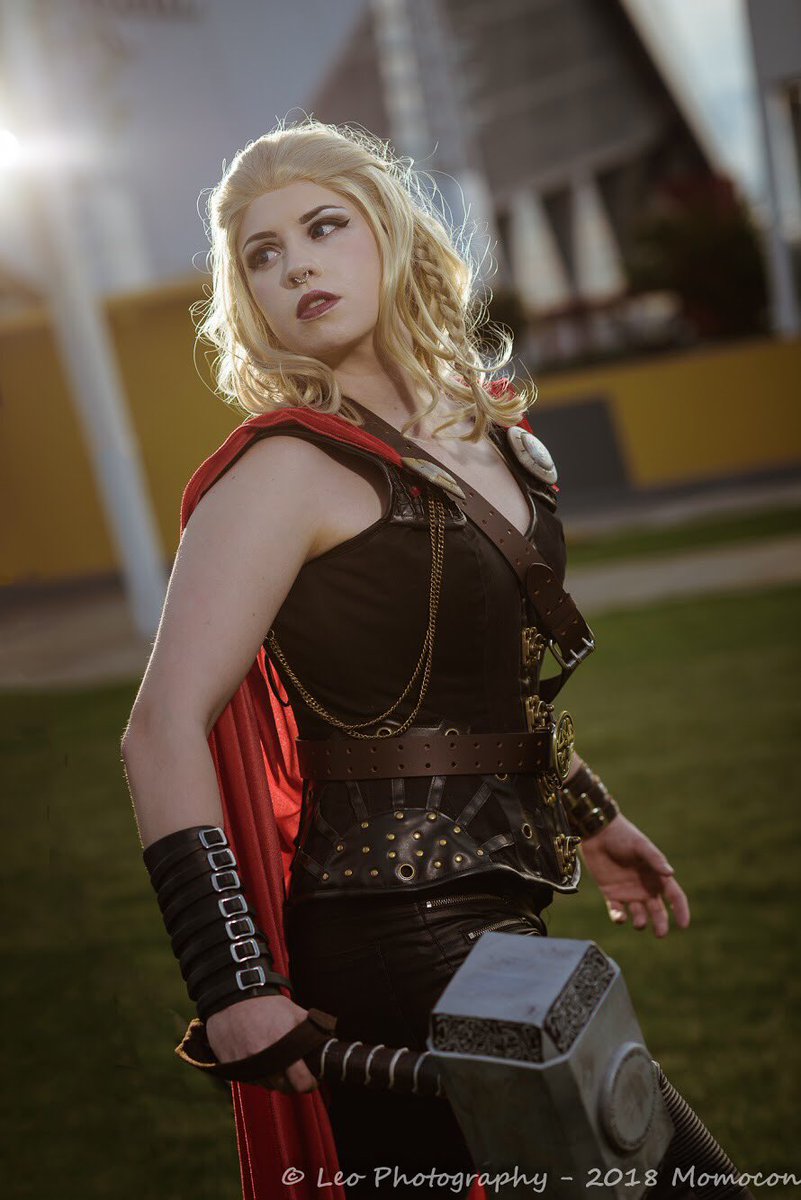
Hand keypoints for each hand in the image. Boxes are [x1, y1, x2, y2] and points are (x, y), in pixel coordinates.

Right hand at [205, 994, 318, 1093]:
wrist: (231, 1000)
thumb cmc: (265, 1005)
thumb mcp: (294, 1012)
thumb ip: (312, 1031)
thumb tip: (327, 1044)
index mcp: (283, 1046)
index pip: (301, 1082)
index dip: (310, 1083)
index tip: (312, 1078)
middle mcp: (263, 1060)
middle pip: (285, 1088)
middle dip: (293, 1082)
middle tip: (295, 1069)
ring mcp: (246, 1066)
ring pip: (267, 1086)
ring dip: (274, 1078)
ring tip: (275, 1059)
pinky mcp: (233, 1069)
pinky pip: (251, 1081)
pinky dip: (258, 1074)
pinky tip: (260, 1058)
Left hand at [579, 814, 689, 937]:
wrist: (597, 833)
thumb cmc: (623, 836)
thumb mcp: (641, 846)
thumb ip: (654, 859)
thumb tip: (670, 873)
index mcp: (656, 876)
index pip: (674, 896)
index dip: (681, 910)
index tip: (684, 924)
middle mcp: (645, 887)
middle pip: (658, 911)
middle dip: (661, 923)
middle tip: (660, 934)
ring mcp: (628, 892)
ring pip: (639, 914)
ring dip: (640, 921)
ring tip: (639, 922)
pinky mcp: (611, 894)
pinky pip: (617, 911)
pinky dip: (619, 917)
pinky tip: (619, 916)